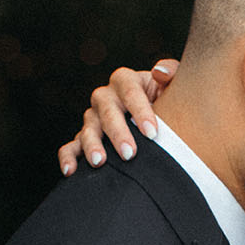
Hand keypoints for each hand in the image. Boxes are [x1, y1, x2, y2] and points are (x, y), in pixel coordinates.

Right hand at [57, 60, 179, 174]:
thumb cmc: (170, 103)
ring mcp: (93, 118)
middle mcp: (106, 97)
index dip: (140, 111)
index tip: (152, 133)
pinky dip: (68, 157)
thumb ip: (173, 72)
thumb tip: (158, 72)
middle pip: (107, 110)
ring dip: (92, 145)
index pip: (130, 91)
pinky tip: (70, 171)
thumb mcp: (176, 86)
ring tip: (100, 162)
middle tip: (130, 154)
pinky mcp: (83, 138)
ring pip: (88, 128)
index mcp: (127, 81)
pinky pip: (70, 146)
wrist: (161, 122)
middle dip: (118, 133)